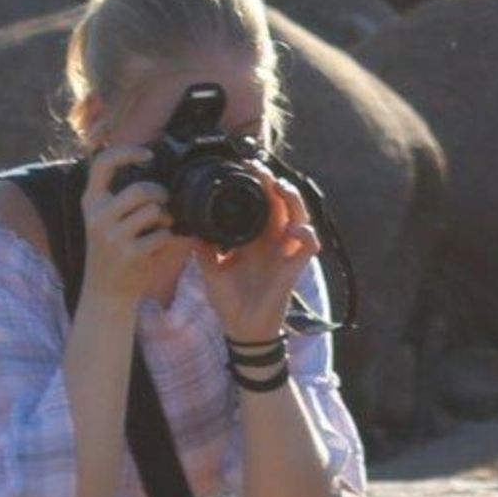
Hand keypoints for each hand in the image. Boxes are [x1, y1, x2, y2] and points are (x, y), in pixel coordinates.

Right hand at [80, 143, 193, 306]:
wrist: (105, 291)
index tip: (148, 153)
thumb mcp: (104, 219)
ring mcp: (113, 236)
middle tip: (164, 203)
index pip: (102, 163)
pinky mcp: (130, 253)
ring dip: (165, 218)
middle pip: (140, 189)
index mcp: (90, 201)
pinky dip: (166, 238)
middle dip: (160, 194)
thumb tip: (152, 169)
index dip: (127, 152)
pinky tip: (157, 246)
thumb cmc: (112, 250)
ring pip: (153, 211)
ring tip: (161, 226)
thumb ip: (119, 196)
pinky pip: (161, 235)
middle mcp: (98, 216)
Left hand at [198, 162, 321, 340]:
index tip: (242, 168)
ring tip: (280, 187)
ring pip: (299, 215)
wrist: (240, 328)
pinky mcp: (294, 266)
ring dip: (293, 199)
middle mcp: (271, 240)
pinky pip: (309, 245)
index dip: (256, 184)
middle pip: (280, 202)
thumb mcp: (209, 268)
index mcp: (252, 238)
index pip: (259, 203)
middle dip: (272, 182)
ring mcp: (284, 252)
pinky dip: (306, 233)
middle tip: (258, 169)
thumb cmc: (228, 300)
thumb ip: (203, 246)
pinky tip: (294, 227)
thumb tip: (189, 224)